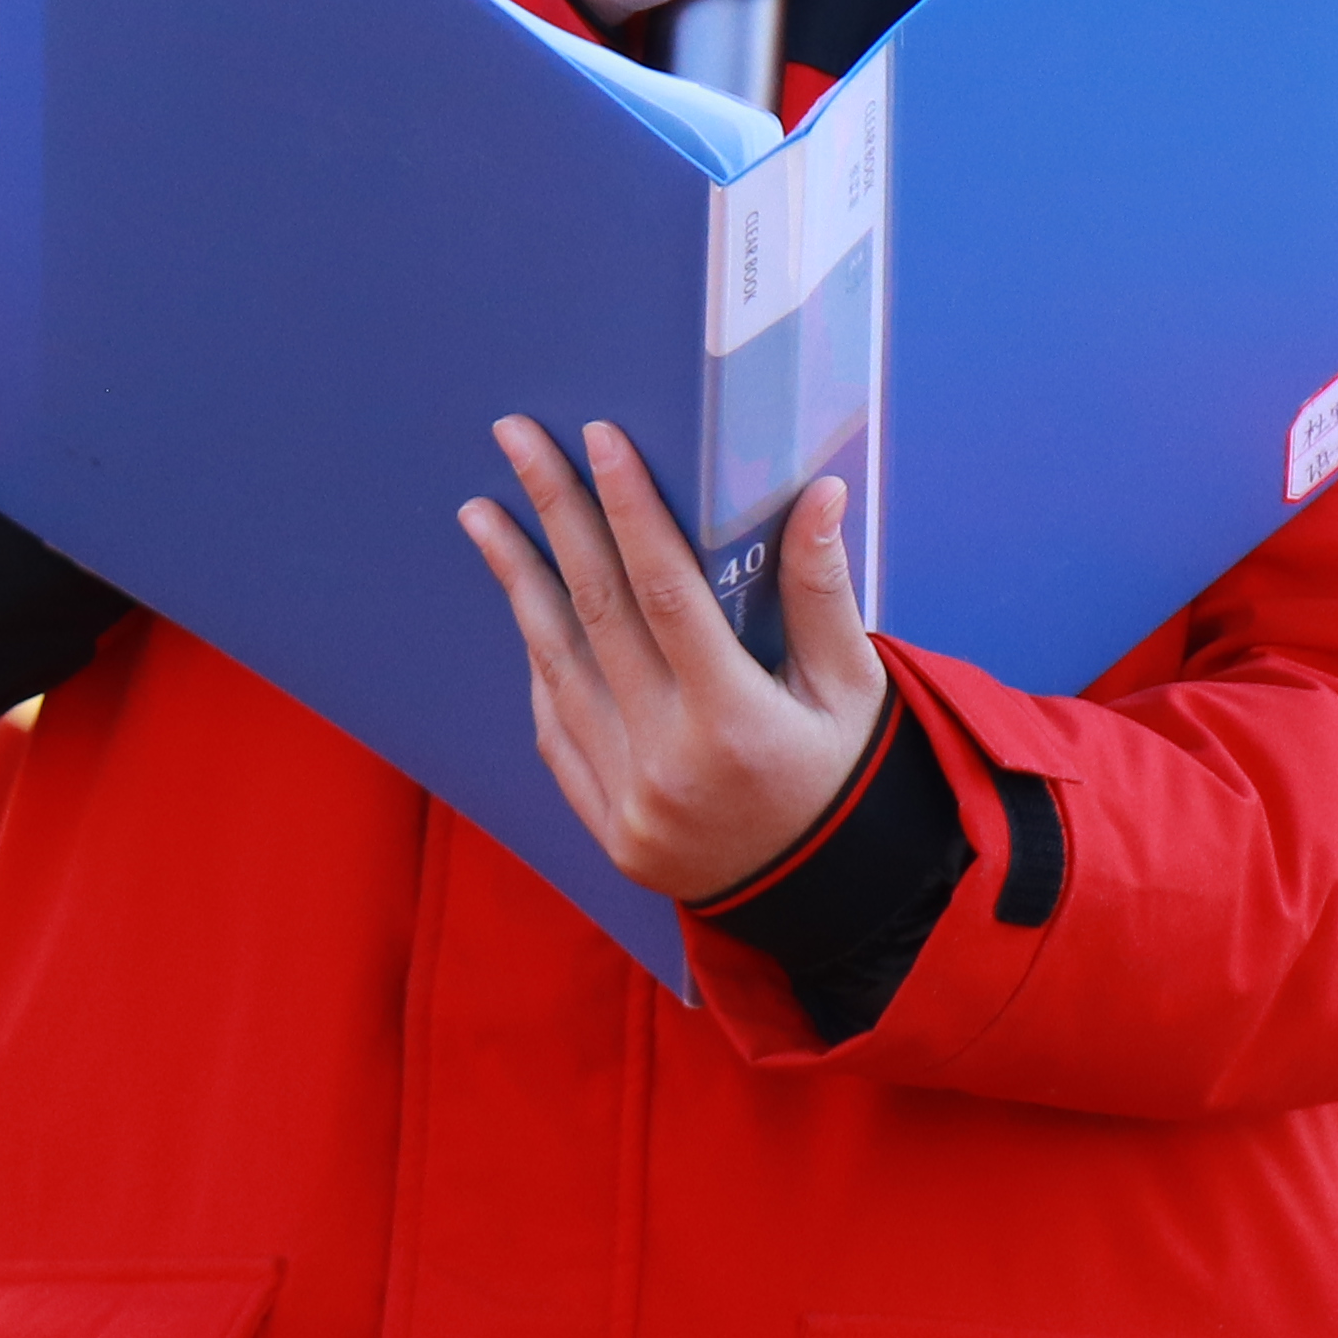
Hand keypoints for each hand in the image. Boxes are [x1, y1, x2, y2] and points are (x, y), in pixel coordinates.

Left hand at [457, 419, 892, 902]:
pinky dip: (540, 662)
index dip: (630, 510)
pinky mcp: (606, 825)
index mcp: (735, 722)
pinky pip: (555, 728)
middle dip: (554, 514)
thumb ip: (825, 593)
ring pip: (557, 667)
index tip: (599, 435)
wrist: (827, 902)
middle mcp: (668, 760)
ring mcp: (627, 798)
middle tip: (514, 438)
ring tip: (482, 514)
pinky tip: (525, 608)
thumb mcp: (855, 688)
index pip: (667, 592)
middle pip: (595, 612)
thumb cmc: (847, 778)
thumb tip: (820, 493)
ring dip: (517, 582)